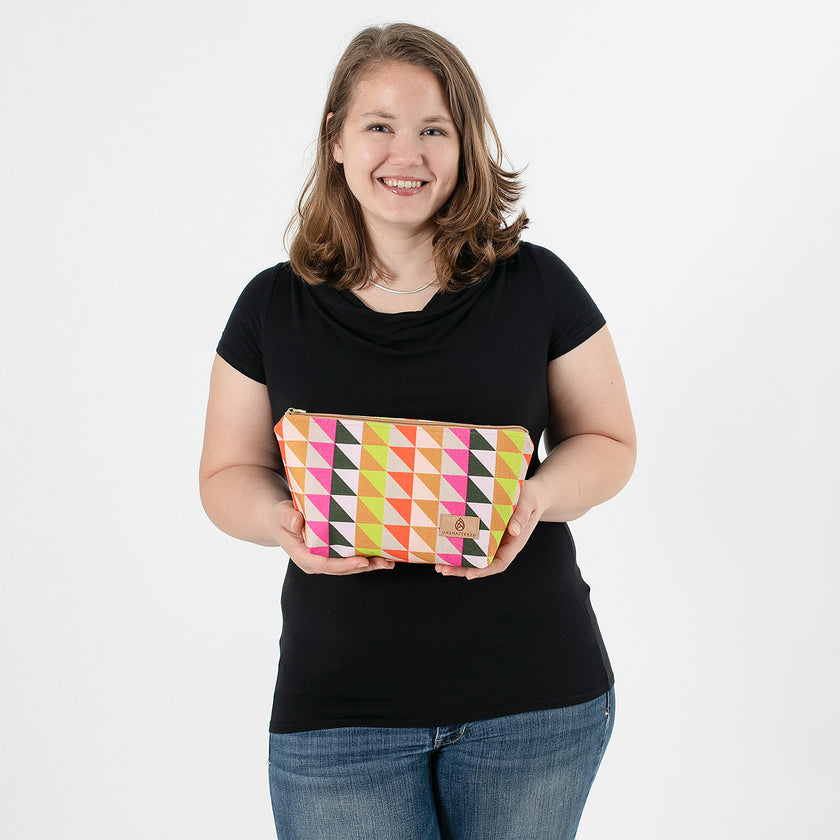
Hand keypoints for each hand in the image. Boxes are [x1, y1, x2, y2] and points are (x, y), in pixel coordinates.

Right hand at [273, 500, 394, 574]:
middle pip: (342, 569)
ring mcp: (324, 561)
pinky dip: (366, 558)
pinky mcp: (331, 555)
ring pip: (349, 567)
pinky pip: (349, 559)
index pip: (326, 565)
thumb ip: (287, 517)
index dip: (345, 565)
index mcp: (303, 557)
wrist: (281, 520)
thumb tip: (296, 521)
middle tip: (385, 562)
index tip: (363, 561)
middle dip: (364, 567)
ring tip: (389, 562)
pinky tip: (382, 555)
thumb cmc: (281, 516)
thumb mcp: (281, 514)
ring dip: (369, 566)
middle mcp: (315, 564)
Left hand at [434, 477, 545, 579]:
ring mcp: (494, 540)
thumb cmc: (530, 498)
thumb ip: (522, 517)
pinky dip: (460, 548)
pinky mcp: (487, 532)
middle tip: (443, 570)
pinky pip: (473, 544)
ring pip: (475, 556)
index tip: (469, 574)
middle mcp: (503, 545)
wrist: (532, 493)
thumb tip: (515, 532)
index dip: (484, 571)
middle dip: (463, 569)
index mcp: (514, 543)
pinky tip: (445, 549)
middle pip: (483, 564)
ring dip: (458, 563)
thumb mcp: (528, 504)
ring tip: (439, 566)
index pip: (499, 563)